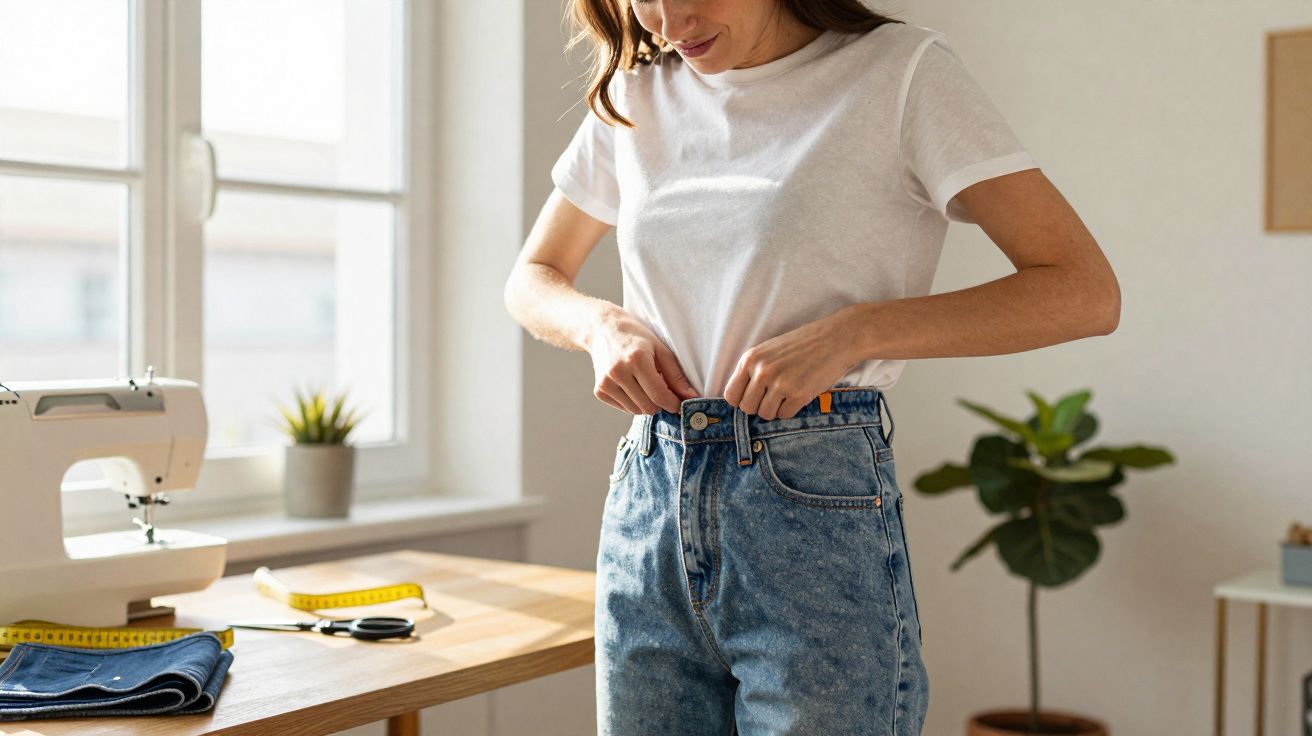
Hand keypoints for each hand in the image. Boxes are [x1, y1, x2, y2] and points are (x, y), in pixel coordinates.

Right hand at [589, 308, 699, 414]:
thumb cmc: (636, 337)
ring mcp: (606, 383)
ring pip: (636, 411)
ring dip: (645, 403)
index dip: (673, 404)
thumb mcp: (660, 349)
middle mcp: (618, 372)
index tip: (679, 403)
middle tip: (660, 388)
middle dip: (659, 403)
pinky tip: (631, 385)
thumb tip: (691, 397)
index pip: (659, 396)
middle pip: (648, 407)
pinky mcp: (599, 391)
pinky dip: (632, 402)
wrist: (602, 329)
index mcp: (637, 360)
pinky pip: (624, 408)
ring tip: (644, 384)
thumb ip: (676, 375)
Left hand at [723, 310, 859, 419]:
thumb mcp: (769, 350)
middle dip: (759, 407)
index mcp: (751, 359)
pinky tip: (799, 395)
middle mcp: (762, 371)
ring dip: (775, 409)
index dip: (741, 400)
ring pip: (765, 414)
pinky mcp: (799, 395)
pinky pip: (784, 415)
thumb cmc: (802, 345)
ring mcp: (780, 384)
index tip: (753, 398)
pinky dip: (791, 410)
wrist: (836, 338)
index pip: (730, 394)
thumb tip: (739, 399)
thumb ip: (753, 370)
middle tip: (773, 397)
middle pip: (747, 408)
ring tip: (787, 395)